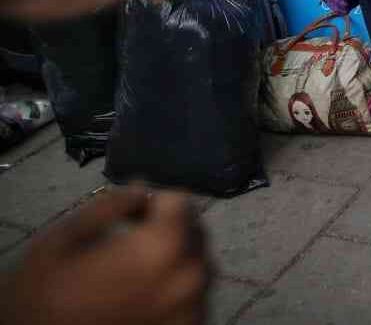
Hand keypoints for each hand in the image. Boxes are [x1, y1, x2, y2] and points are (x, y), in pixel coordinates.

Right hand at [1, 186, 210, 324]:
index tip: (132, 212)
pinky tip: (143, 293)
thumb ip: (111, 204)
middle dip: (168, 227)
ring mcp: (192, 308)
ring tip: (134, 267)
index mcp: (162, 247)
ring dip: (174, 256)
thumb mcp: (64, 237)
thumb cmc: (43, 295)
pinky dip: (176, 288)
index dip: (154, 200)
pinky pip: (195, 296)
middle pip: (194, 231)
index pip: (181, 200)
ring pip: (198, 263)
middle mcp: (189, 277)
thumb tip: (142, 189)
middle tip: (132, 236)